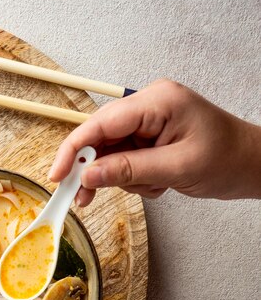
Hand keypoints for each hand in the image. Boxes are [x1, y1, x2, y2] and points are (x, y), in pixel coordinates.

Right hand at [49, 78, 260, 205]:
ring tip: (148, 188)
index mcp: (157, 102)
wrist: (251, 164)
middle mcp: (147, 105)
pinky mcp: (147, 135)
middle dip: (93, 169)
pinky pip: (121, 158)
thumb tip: (87, 176)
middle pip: (99, 137)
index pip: (101, 123)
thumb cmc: (226, 159)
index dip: (74, 149)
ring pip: (108, 152)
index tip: (57, 175)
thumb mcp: (176, 168)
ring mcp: (147, 120)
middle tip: (83, 197)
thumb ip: (128, 170)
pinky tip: (154, 183)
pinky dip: (129, 177)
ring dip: (118, 177)